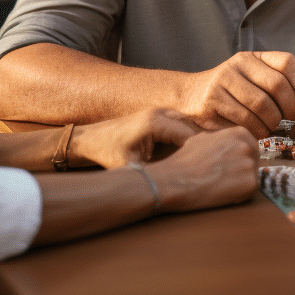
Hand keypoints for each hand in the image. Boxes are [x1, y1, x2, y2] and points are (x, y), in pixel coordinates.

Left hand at [72, 108, 197, 169]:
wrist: (91, 139)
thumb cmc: (108, 152)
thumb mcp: (132, 167)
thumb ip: (156, 172)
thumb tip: (178, 183)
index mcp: (155, 122)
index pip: (190, 135)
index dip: (199, 153)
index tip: (202, 170)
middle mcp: (160, 112)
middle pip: (193, 127)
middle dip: (200, 147)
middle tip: (203, 167)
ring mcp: (160, 111)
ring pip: (188, 125)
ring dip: (193, 142)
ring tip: (197, 162)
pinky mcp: (157, 115)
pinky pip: (179, 125)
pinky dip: (184, 138)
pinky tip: (184, 155)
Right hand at [148, 127, 258, 212]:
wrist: (175, 180)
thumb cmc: (184, 161)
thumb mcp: (202, 138)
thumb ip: (219, 139)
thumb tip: (224, 143)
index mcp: (238, 133)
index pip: (250, 146)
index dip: (240, 158)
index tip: (232, 165)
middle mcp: (247, 146)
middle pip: (253, 161)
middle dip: (242, 170)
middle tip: (225, 178)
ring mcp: (250, 165)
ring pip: (251, 177)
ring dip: (239, 183)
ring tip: (219, 186)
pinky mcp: (250, 184)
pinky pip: (249, 192)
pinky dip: (239, 196)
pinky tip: (222, 195)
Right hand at [179, 51, 294, 137]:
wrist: (190, 96)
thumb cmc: (232, 92)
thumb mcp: (252, 79)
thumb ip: (278, 82)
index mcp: (252, 57)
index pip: (286, 61)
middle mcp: (237, 64)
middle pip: (276, 85)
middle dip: (289, 107)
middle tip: (289, 119)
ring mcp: (223, 82)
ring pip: (261, 105)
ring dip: (272, 122)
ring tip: (271, 127)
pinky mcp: (212, 102)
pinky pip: (244, 120)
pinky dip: (256, 130)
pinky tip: (257, 131)